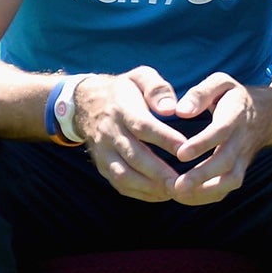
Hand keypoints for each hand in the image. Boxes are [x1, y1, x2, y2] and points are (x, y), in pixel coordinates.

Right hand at [74, 67, 189, 202]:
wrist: (85, 102)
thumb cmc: (124, 90)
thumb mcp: (140, 77)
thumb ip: (157, 88)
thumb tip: (171, 108)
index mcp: (122, 110)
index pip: (143, 127)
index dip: (164, 139)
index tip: (186, 148)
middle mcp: (110, 133)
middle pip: (134, 156)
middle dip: (159, 171)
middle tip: (185, 181)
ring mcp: (103, 152)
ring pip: (124, 174)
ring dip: (149, 187)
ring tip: (176, 191)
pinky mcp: (102, 165)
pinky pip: (119, 183)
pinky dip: (140, 193)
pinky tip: (162, 195)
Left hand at [168, 73, 265, 204]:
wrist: (268, 115)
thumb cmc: (234, 97)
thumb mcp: (221, 83)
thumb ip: (201, 93)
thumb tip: (181, 111)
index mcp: (236, 115)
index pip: (221, 131)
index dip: (203, 144)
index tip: (181, 154)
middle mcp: (241, 140)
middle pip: (226, 162)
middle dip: (201, 176)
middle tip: (176, 186)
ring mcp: (243, 158)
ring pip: (230, 180)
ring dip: (205, 192)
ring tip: (177, 194)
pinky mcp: (239, 170)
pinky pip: (227, 188)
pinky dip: (207, 197)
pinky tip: (184, 197)